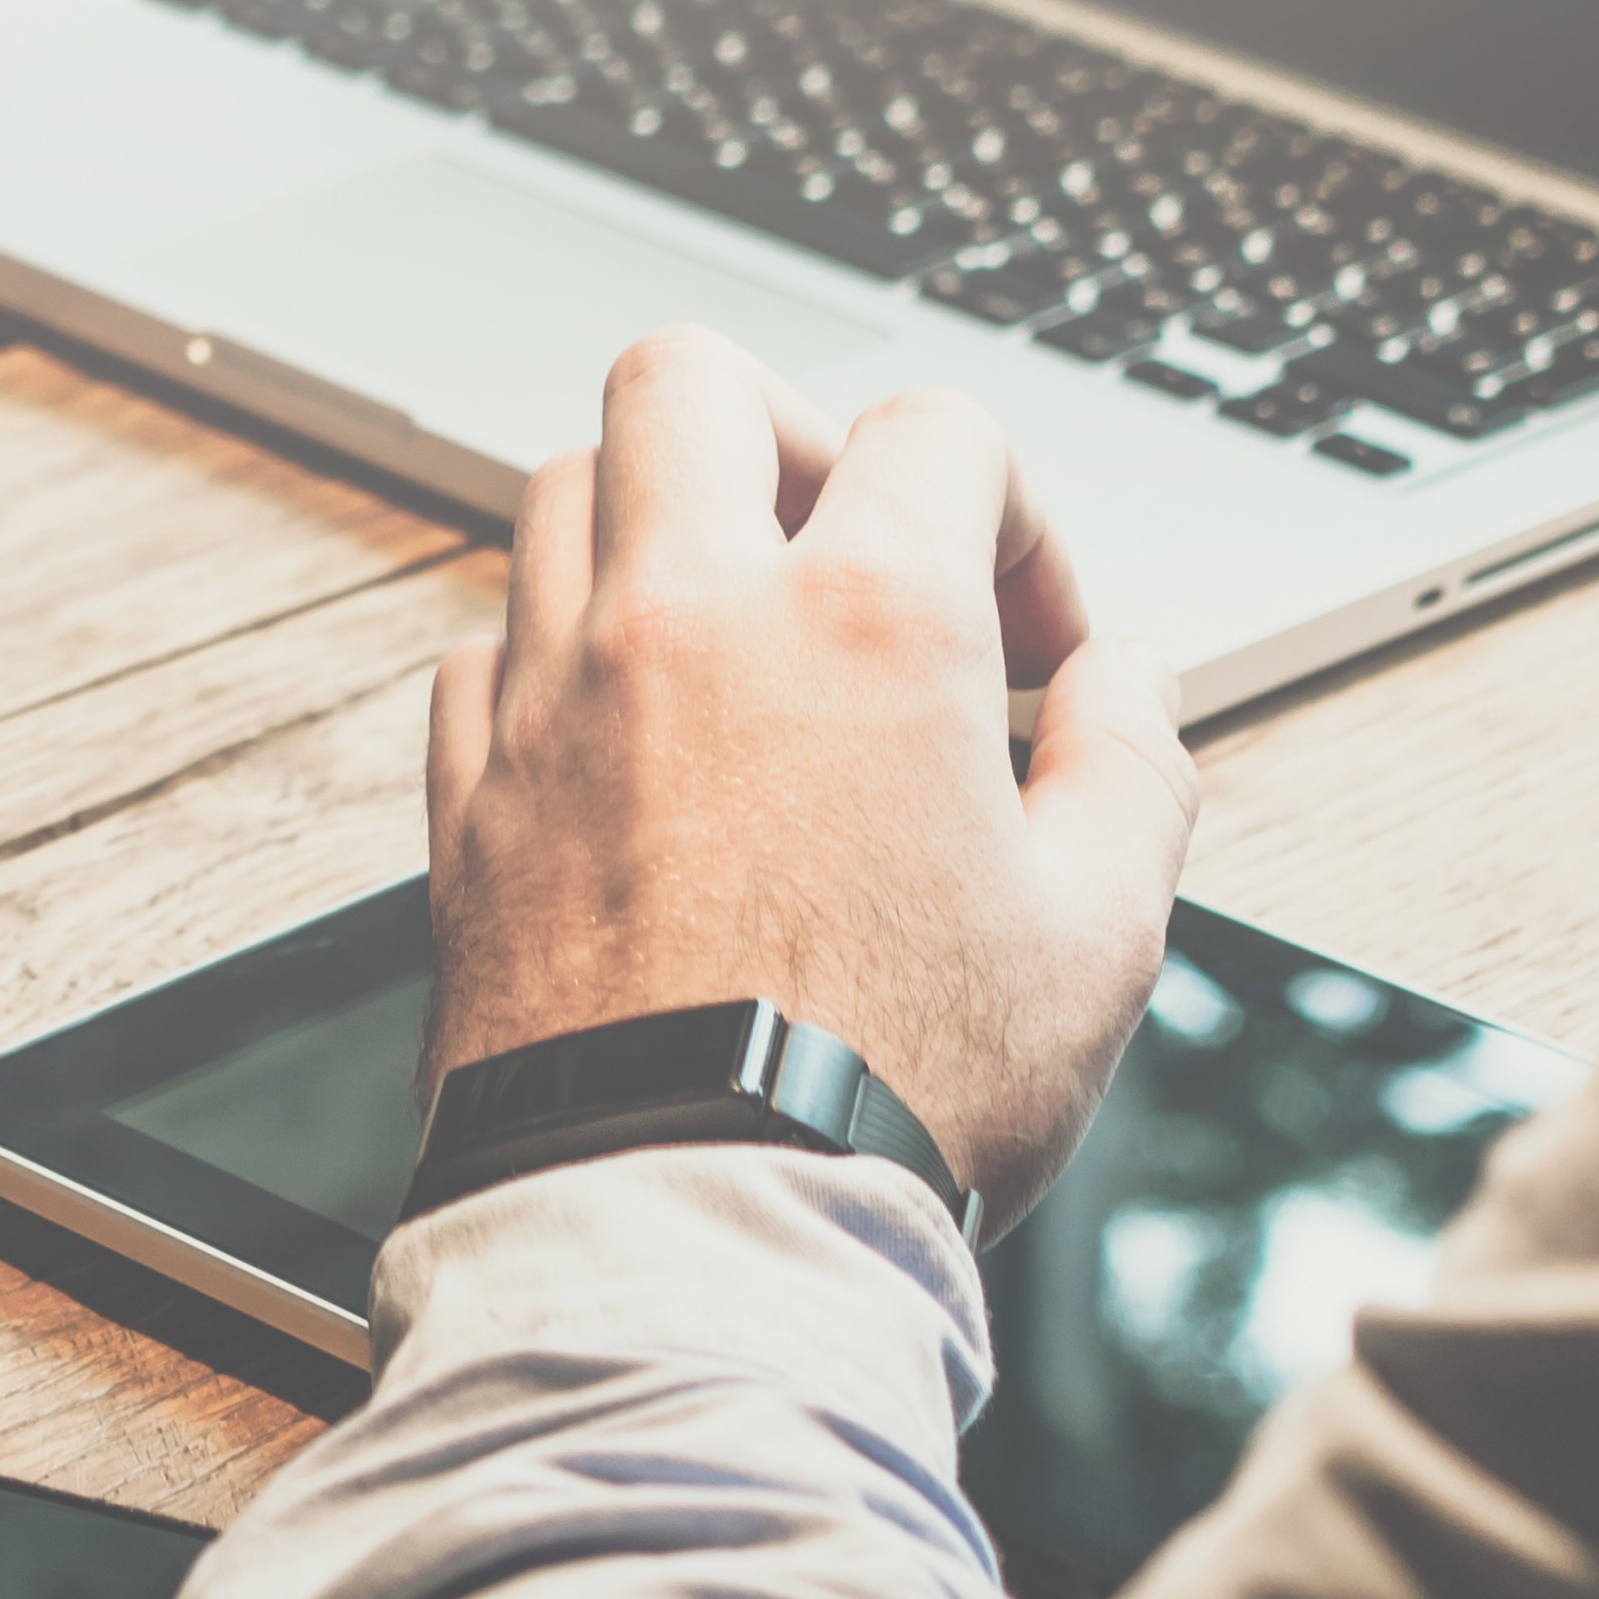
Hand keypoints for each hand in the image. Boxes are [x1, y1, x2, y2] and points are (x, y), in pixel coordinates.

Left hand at [425, 330, 1197, 1218]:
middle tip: (847, 549)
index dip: (1017, 518)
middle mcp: (684, 621)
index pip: (939, 429)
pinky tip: (629, 750)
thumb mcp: (1104, 926)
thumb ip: (1134, 762)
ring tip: (744, 647)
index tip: (1036, 647)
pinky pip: (483, 653)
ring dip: (661, 531)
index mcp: (861, 621)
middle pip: (687, 378)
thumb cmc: (897, 1092)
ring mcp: (551, 699)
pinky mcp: (464, 794)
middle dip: (786, 428)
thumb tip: (1125, 679)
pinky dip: (554, 665)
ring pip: (564, 492)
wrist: (691, 1221)